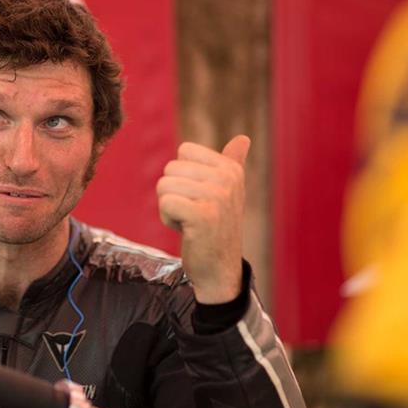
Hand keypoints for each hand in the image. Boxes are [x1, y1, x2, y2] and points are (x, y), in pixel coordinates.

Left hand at [156, 135, 249, 303]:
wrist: (219, 269)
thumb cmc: (217, 227)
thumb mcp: (228, 192)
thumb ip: (233, 164)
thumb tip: (243, 139)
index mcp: (231, 169)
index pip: (184, 151)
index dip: (183, 175)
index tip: (200, 196)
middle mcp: (227, 179)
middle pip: (170, 169)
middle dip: (174, 193)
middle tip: (194, 213)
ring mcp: (217, 197)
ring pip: (164, 186)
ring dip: (169, 208)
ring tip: (190, 222)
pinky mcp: (202, 216)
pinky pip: (165, 203)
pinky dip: (168, 219)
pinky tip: (186, 230)